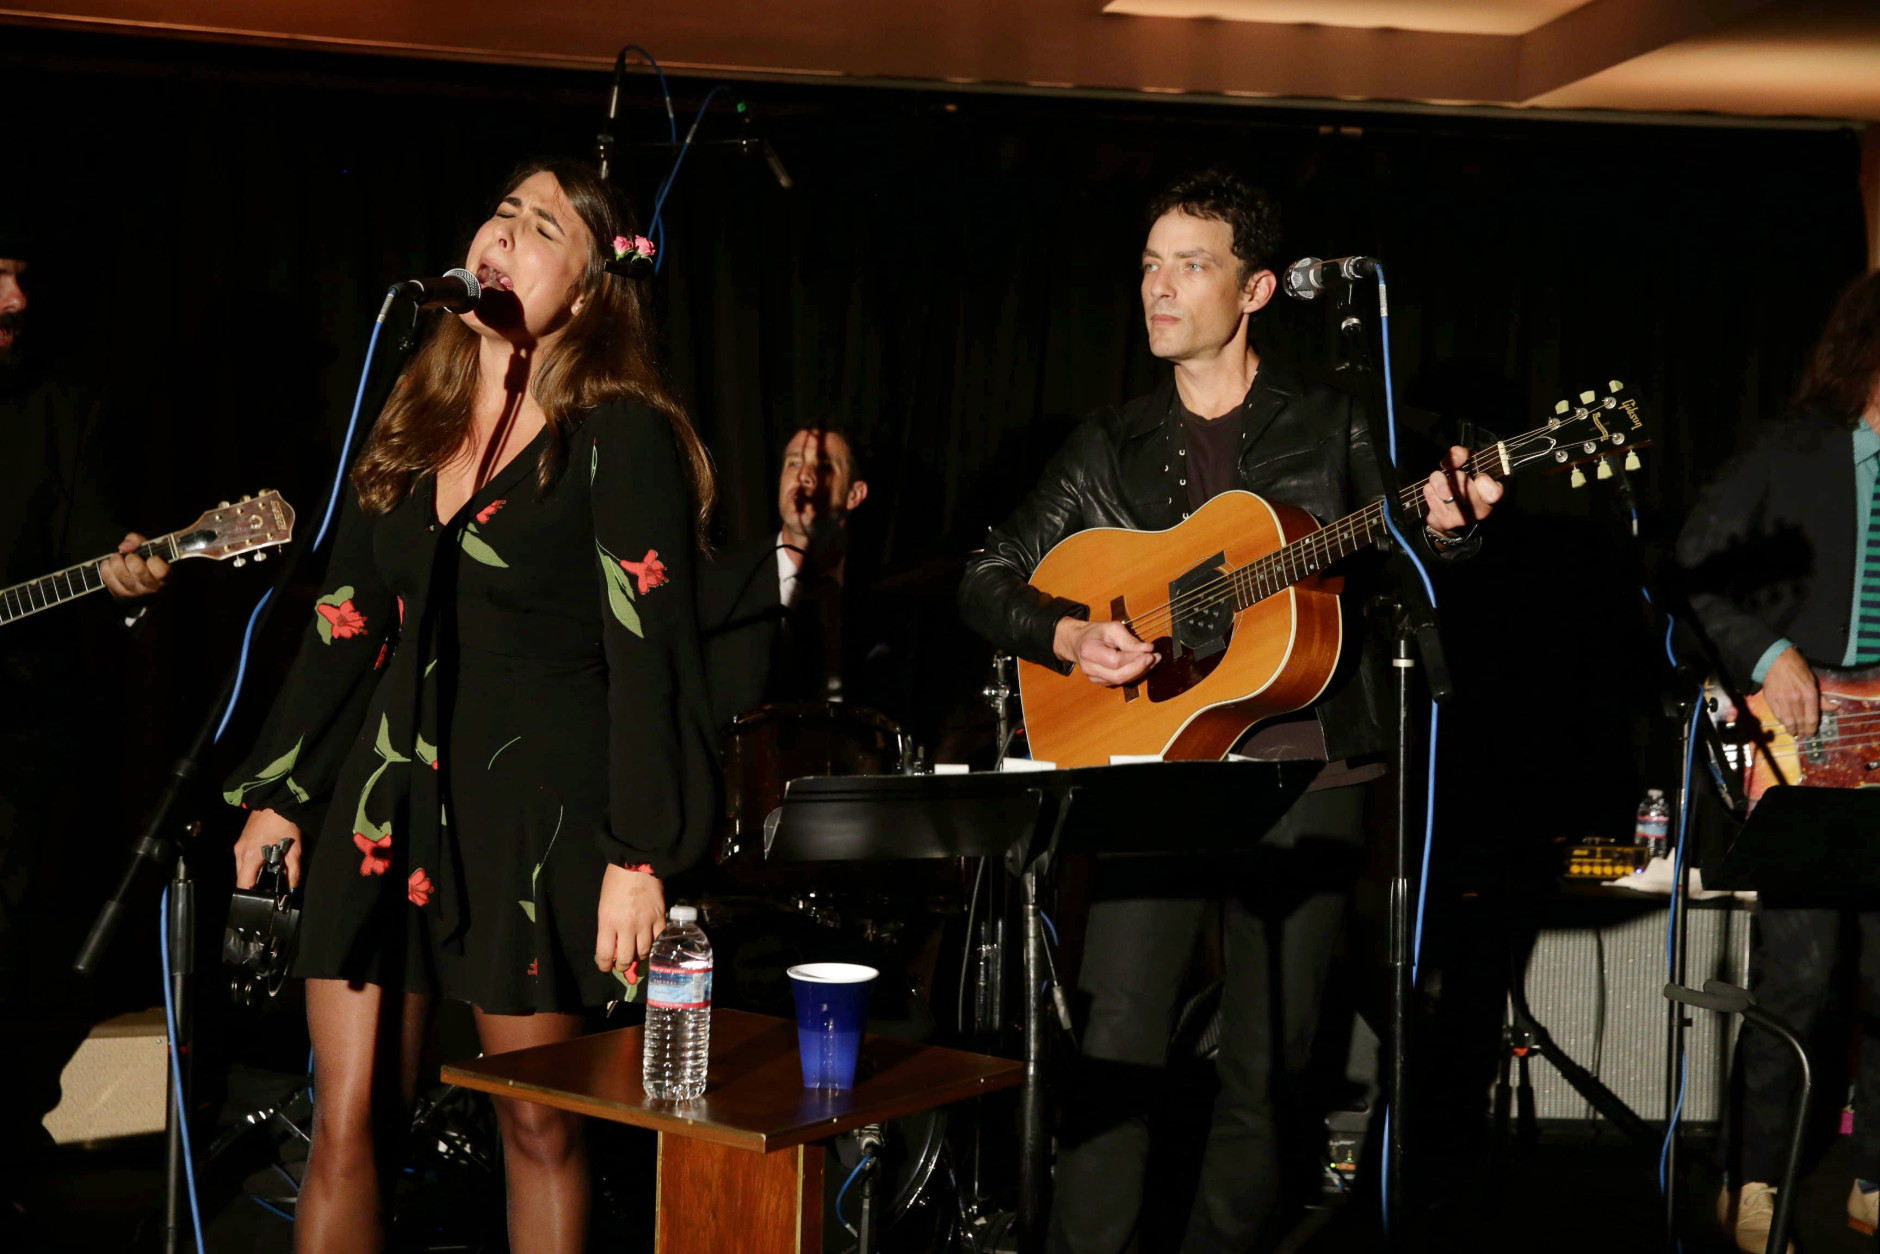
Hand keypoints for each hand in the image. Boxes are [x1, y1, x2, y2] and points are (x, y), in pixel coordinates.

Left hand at [100, 533, 169, 601]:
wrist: (144, 590)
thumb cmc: (148, 564)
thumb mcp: (150, 550)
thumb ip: (138, 540)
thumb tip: (123, 547)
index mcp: (164, 577)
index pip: (160, 569)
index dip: (154, 560)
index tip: (152, 558)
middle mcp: (150, 588)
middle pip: (136, 568)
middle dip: (130, 557)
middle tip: (130, 556)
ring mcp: (134, 593)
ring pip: (119, 571)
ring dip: (116, 560)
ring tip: (119, 559)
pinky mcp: (119, 595)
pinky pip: (106, 576)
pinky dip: (106, 566)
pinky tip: (112, 565)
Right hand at [233, 808, 301, 889]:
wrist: (276, 800)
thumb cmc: (285, 824)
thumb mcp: (294, 849)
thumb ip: (294, 871)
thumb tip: (292, 888)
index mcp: (250, 857)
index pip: (243, 885)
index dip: (251, 895)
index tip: (261, 900)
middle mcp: (240, 852)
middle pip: (241, 878)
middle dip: (253, 885)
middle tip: (267, 889)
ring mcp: (239, 845)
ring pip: (242, 868)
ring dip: (252, 873)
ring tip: (268, 875)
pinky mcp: (242, 839)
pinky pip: (243, 858)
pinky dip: (252, 863)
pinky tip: (265, 861)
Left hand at [596, 865, 665, 982]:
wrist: (637, 864)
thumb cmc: (615, 882)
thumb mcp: (604, 906)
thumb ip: (608, 928)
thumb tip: (614, 946)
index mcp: (608, 922)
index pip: (605, 955)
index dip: (605, 966)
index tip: (607, 968)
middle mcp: (627, 927)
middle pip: (626, 958)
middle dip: (623, 966)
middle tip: (623, 964)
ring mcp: (646, 923)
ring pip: (644, 952)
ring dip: (639, 955)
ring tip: (637, 952)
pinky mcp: (660, 918)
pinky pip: (658, 939)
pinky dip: (654, 942)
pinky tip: (650, 939)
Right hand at [1054, 616, 1157, 686]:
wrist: (1078, 642)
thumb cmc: (1095, 632)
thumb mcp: (1112, 628)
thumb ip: (1129, 640)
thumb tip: (1148, 649)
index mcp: (1089, 651)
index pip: (1116, 661)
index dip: (1135, 658)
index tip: (1151, 652)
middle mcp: (1089, 668)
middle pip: (1119, 676)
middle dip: (1140, 668)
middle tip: (1154, 658)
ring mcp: (1094, 678)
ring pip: (1121, 681)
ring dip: (1140, 671)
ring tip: (1153, 660)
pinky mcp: (1101, 682)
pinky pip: (1120, 681)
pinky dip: (1134, 674)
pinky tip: (1143, 665)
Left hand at [1423, 447, 1503, 535]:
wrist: (1454, 519)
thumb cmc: (1465, 487)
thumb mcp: (1469, 466)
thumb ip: (1462, 455)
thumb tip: (1451, 461)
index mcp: (1490, 498)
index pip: (1493, 492)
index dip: (1484, 481)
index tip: (1479, 477)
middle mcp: (1478, 512)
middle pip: (1462, 484)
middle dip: (1454, 475)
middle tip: (1453, 476)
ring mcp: (1461, 519)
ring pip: (1443, 489)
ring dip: (1437, 479)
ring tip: (1438, 480)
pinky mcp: (1443, 523)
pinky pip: (1431, 497)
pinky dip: (1429, 490)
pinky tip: (1434, 492)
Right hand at [1760, 646, 1832, 737]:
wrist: (1776, 661)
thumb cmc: (1797, 669)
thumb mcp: (1813, 681)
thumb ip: (1821, 698)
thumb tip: (1834, 707)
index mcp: (1809, 694)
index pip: (1812, 718)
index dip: (1811, 728)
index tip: (1811, 733)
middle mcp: (1796, 700)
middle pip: (1800, 722)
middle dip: (1802, 731)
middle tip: (1802, 735)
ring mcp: (1782, 701)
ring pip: (1788, 722)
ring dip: (1791, 729)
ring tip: (1794, 732)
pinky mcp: (1771, 700)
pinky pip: (1778, 715)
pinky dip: (1782, 721)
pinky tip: (1785, 723)